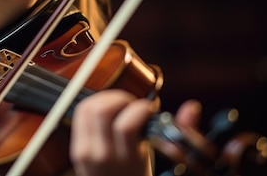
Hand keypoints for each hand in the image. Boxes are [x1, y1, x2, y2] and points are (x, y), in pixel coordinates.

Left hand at [69, 89, 201, 175]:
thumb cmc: (138, 175)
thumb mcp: (159, 157)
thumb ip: (178, 132)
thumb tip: (191, 107)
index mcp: (127, 161)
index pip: (125, 125)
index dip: (139, 108)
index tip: (148, 109)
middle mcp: (102, 157)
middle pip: (101, 111)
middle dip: (120, 98)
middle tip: (132, 103)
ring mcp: (85, 152)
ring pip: (88, 108)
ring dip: (105, 98)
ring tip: (120, 104)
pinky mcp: (75, 147)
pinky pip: (80, 114)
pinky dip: (94, 104)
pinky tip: (107, 109)